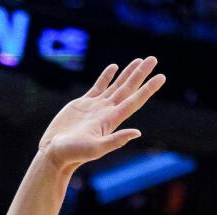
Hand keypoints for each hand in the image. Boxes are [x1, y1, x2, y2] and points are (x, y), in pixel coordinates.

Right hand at [37, 57, 165, 170]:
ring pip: (115, 85)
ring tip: (139, 60)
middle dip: (140, 74)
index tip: (161, 76)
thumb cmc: (73, 154)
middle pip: (128, 89)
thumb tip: (137, 133)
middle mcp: (106, 111)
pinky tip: (114, 67)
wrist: (54, 154)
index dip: (148, 88)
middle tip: (153, 59)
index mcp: (111, 120)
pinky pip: (98, 86)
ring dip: (127, 73)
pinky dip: (106, 76)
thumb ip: (116, 140)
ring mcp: (95, 107)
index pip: (134, 100)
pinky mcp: (82, 104)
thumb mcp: (95, 149)